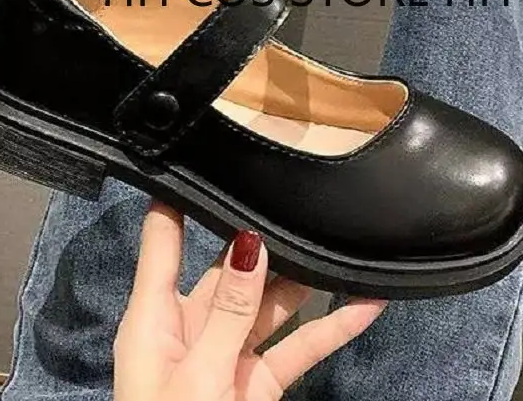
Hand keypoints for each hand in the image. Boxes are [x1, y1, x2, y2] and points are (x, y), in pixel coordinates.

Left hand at [114, 202, 386, 400]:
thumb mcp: (199, 376)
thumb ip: (231, 309)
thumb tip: (248, 239)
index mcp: (154, 318)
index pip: (163, 240)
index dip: (176, 194)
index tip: (200, 145)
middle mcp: (191, 325)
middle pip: (229, 264)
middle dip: (264, 232)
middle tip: (302, 186)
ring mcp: (229, 353)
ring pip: (272, 299)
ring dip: (306, 274)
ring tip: (341, 230)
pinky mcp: (260, 381)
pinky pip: (301, 344)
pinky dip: (333, 325)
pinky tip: (369, 300)